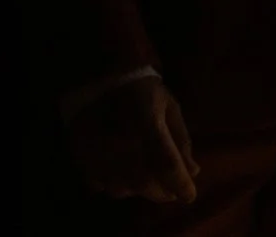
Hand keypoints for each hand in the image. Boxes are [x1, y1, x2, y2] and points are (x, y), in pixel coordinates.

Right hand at [66, 74, 198, 203]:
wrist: (98, 79)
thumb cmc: (143, 91)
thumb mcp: (170, 108)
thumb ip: (181, 141)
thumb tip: (193, 171)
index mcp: (147, 124)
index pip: (166, 164)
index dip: (180, 184)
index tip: (190, 195)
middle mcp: (120, 143)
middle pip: (143, 183)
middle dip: (163, 193)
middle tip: (173, 192)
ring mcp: (98, 153)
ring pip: (122, 189)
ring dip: (140, 190)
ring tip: (150, 182)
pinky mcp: (82, 158)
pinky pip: (101, 185)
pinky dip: (117, 186)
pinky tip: (125, 175)